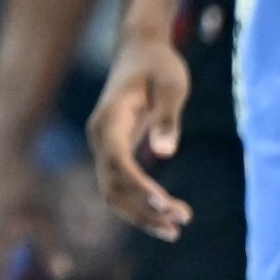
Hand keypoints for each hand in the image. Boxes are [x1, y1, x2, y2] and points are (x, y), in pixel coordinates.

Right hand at [87, 22, 191, 238]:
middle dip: (143, 210)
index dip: (138, 186)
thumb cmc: (158, 65)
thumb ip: (167, 117)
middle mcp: (100, 137)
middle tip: (179, 225)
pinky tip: (165, 215)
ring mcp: (104, 146)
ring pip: (113, 192)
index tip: (164, 204)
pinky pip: (120, 186)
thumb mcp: (171, 85)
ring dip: (141, 214)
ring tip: (175, 229)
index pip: (118, 161)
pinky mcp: (114, 152)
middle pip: (112, 185)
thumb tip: (164, 153)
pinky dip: (139, 204)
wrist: (140, 50)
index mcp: (110, 119)